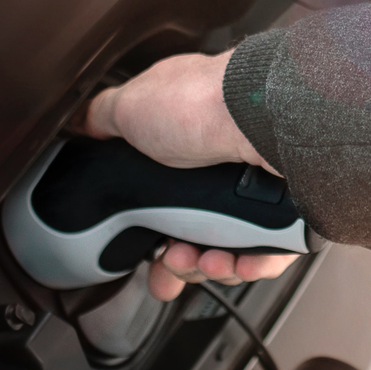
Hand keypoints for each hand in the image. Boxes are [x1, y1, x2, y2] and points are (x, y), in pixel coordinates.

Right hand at [79, 50, 296, 298]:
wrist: (260, 117)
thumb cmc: (202, 102)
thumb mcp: (130, 105)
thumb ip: (104, 117)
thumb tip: (83, 124)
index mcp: (186, 145)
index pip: (164, 203)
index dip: (151, 236)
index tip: (146, 254)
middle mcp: (222, 168)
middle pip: (196, 237)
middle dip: (180, 261)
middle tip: (174, 260)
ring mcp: (256, 190)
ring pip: (230, 252)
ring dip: (211, 266)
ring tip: (208, 259)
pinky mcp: (287, 212)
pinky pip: (270, 255)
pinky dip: (252, 265)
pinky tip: (240, 260)